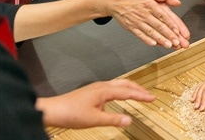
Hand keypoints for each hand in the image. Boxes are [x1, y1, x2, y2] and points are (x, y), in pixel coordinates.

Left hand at [36, 79, 154, 128]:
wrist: (53, 110)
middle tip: (148, 95)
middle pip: (125, 84)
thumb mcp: (95, 119)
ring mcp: (96, 88)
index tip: (151, 98)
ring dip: (129, 88)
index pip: (128, 92)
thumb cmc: (70, 113)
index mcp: (104, 90)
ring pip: (118, 84)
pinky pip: (111, 88)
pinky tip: (118, 98)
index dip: (141, 95)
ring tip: (137, 94)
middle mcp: (101, 86)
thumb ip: (114, 119)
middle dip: (138, 89)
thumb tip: (129, 120)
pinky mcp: (91, 92)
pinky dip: (120, 90)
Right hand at [103, 0, 189, 48]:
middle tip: (178, 42)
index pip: (162, 15)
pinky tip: (154, 44)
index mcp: (148, 3)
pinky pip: (140, 35)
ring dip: (161, 40)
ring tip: (169, 45)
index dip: (171, 24)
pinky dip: (147, 40)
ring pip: (151, 32)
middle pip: (158, 26)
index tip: (178, 30)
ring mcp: (136, 22)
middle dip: (169, 35)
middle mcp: (143, 14)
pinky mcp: (131, 27)